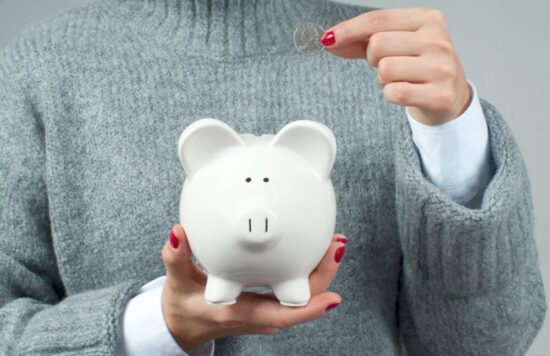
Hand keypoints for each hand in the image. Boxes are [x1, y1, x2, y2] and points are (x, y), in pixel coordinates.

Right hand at [160, 224, 344, 352]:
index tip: (331, 298)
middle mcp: (258, 316)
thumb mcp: (176, 284)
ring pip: (302, 295)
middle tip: (336, 246)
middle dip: (323, 275)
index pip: (280, 315)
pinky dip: (308, 272)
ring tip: (332, 245)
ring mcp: (266, 311)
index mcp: (239, 313)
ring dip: (320, 272)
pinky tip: (314, 253)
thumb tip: (177, 234)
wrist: (184, 326)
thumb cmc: (183, 309)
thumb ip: (175, 259)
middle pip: (302, 301)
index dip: (309, 308)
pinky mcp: (267, 304)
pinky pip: (295, 291)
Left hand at [321, 8, 470, 124]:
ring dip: (384, 80)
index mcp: (427, 19)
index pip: (378, 19)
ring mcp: (441, 67)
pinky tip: (407, 92)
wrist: (450, 96)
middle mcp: (437, 39)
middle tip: (389, 64)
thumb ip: (362, 40)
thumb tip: (329, 40)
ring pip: (385, 70)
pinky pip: (395, 92)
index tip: (328, 38)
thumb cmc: (419, 66)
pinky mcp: (440, 94)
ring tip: (401, 79)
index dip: (348, 29)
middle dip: (373, 59)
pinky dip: (392, 95)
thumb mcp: (396, 45)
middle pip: (378, 45)